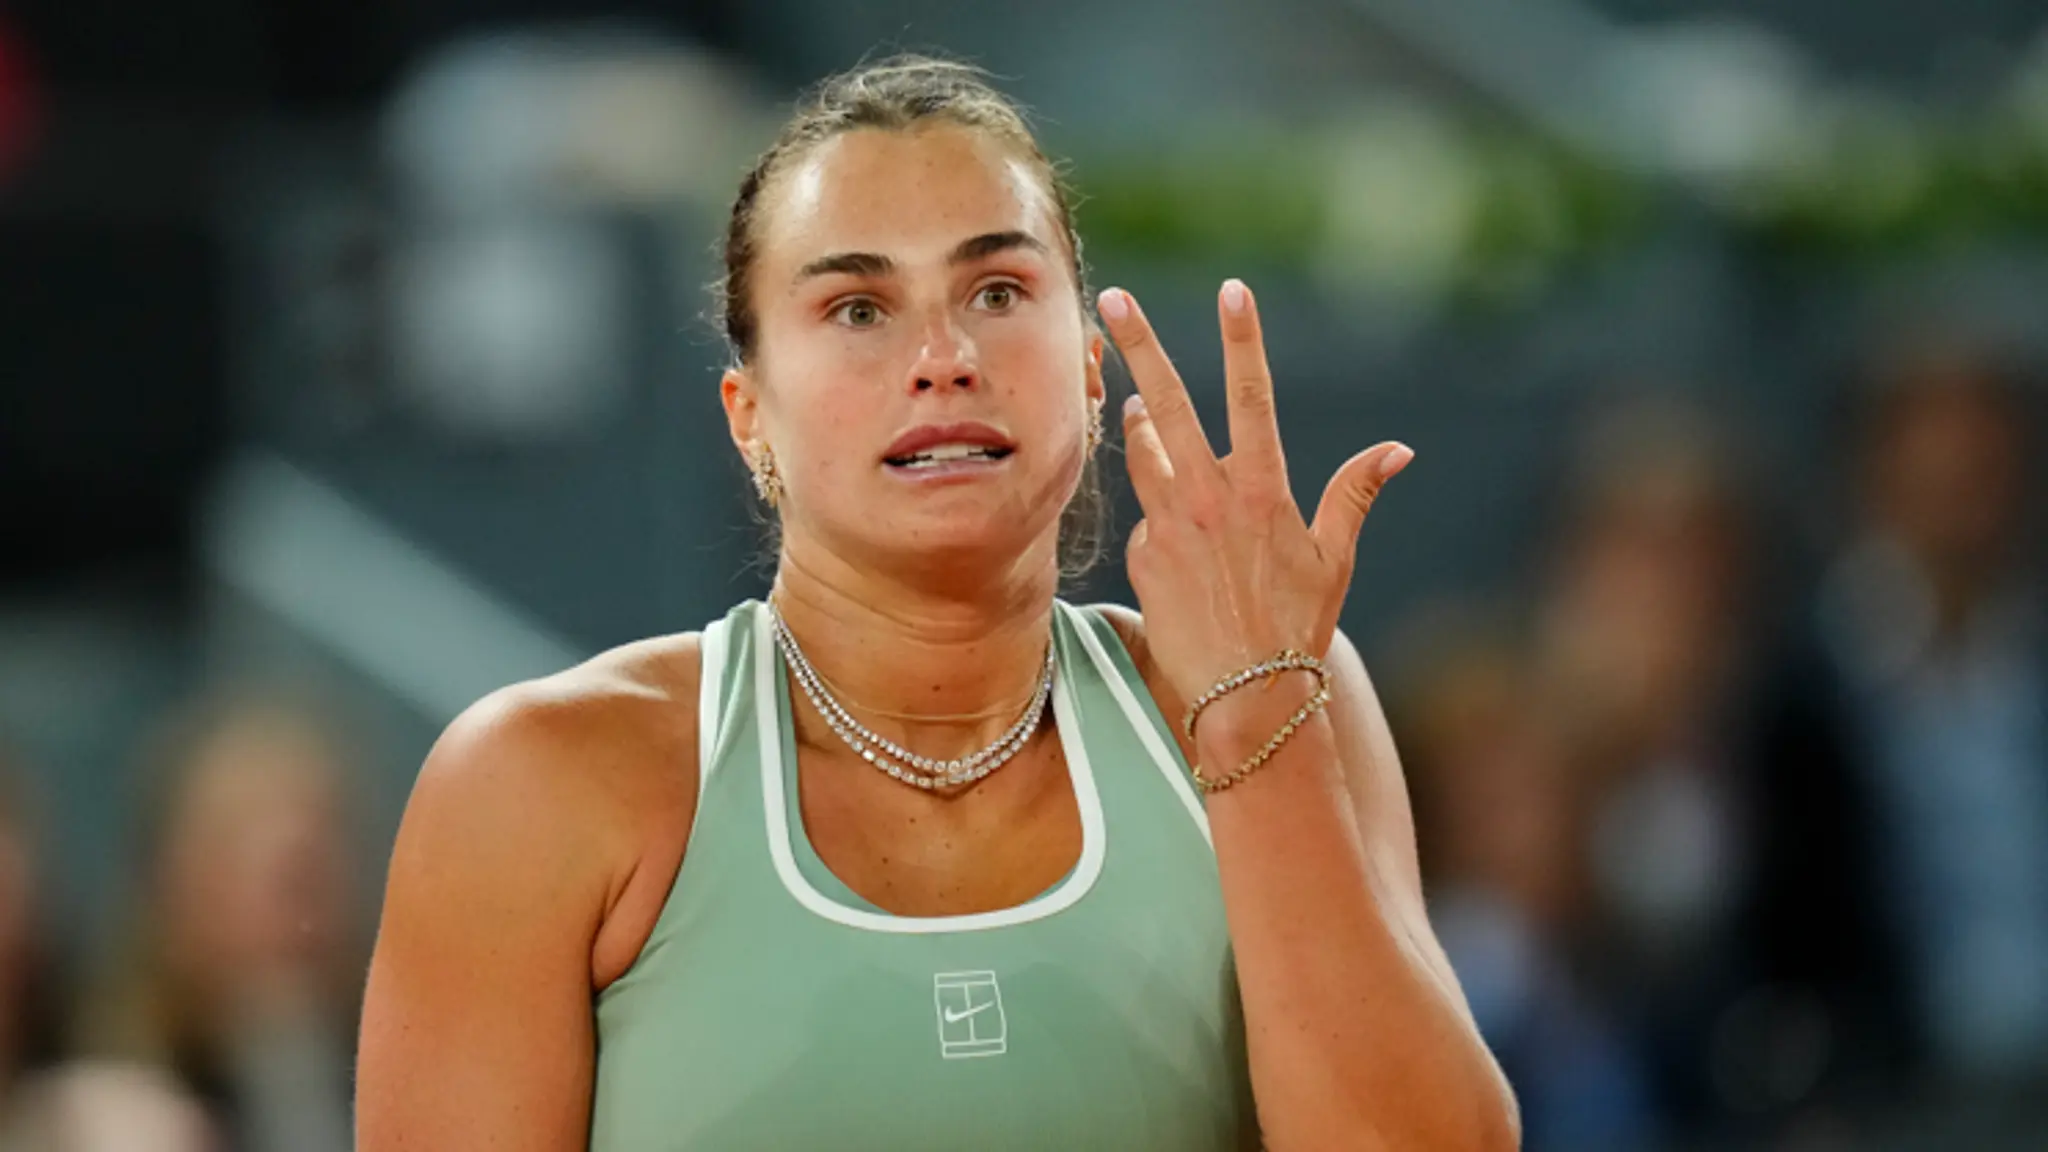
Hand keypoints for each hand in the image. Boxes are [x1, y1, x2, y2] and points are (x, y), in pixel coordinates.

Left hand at [1097, 279, 1411, 713]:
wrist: (1245, 699)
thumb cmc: (1297, 629)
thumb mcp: (1334, 560)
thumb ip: (1354, 495)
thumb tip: (1398, 449)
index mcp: (1262, 490)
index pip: (1251, 397)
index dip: (1243, 339)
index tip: (1232, 289)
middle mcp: (1209, 499)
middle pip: (1167, 403)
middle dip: (1139, 347)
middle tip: (1111, 300)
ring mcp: (1169, 526)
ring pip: (1144, 453)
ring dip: (1137, 422)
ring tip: (1128, 400)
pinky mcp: (1143, 557)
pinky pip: (1148, 520)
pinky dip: (1159, 516)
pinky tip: (1177, 542)